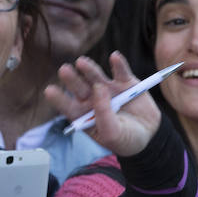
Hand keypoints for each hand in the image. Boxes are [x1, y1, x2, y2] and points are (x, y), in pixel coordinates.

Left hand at [44, 51, 160, 156]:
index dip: (58, 98)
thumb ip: (104, 115)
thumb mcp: (113, 135)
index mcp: (83, 114)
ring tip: (81, 63)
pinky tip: (114, 57)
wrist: (149, 136)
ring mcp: (109, 88)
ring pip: (96, 76)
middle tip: (64, 71)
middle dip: (71, 79)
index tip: (49, 90)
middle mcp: (92, 98)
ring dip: (89, 69)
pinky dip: (119, 64)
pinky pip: (121, 71)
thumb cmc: (125, 139)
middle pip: (79, 87)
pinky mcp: (125, 82)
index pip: (67, 106)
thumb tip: (100, 89)